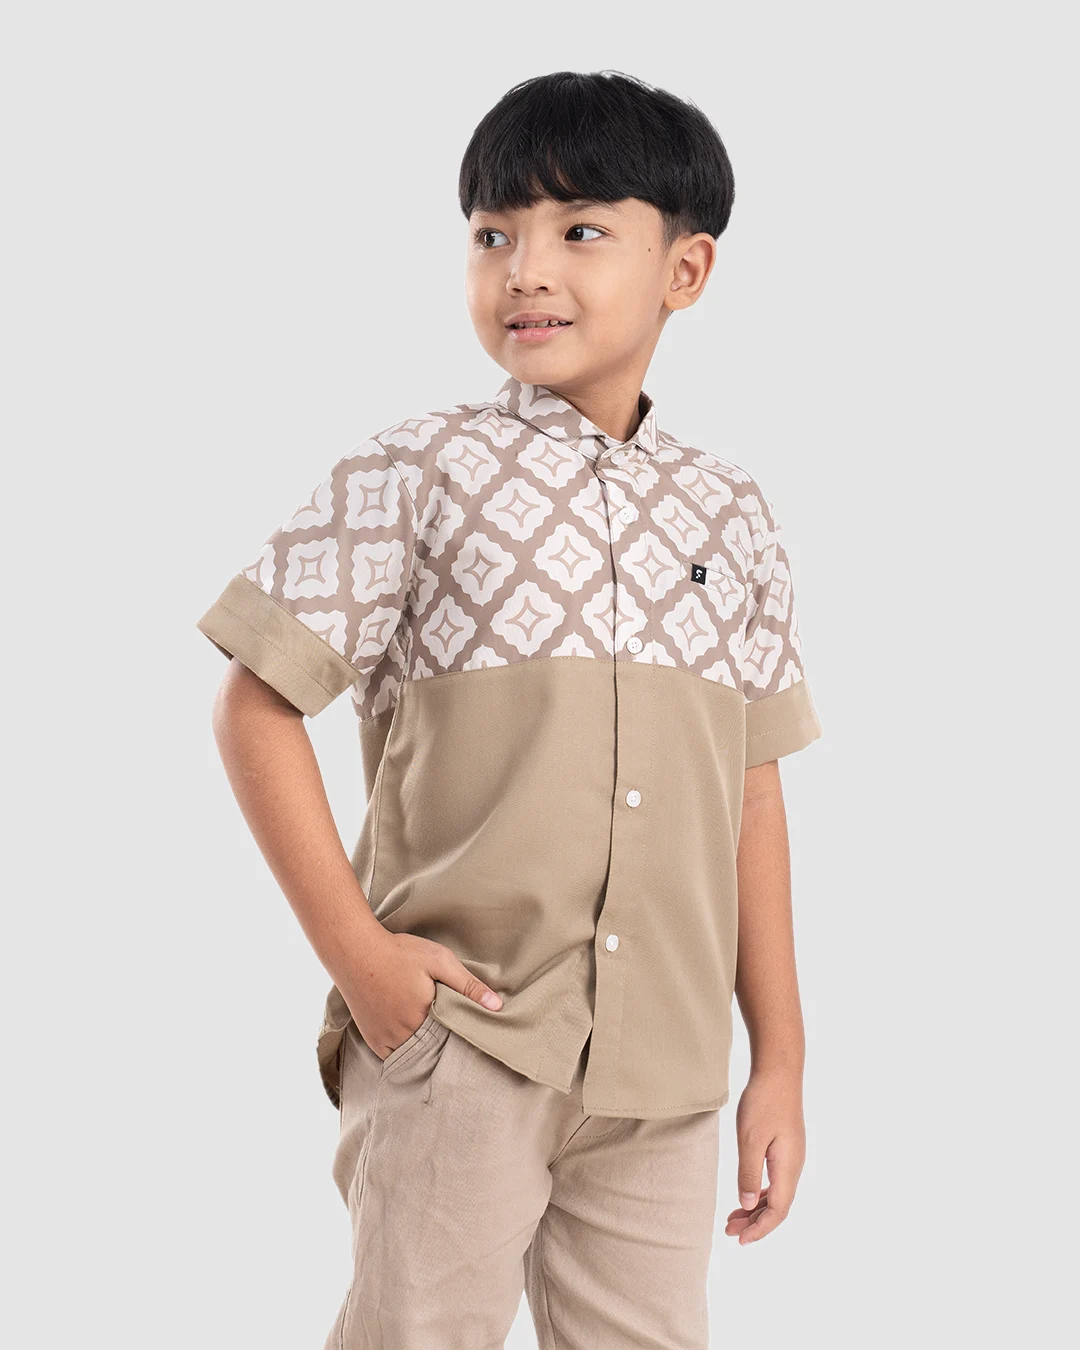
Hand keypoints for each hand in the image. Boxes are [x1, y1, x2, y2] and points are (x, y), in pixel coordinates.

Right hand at [342, 929, 502, 1060]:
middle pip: (433, 1049)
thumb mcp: (439, 960)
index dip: (462, 1034)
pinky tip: (410, 1034)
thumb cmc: (399, 952)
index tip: (466, 1026)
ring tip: (430, 1029)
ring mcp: (386, 1040)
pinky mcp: (372, 1039)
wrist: (355, 951)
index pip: (453, 1039)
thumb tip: (497, 1006)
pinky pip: (393, 1055)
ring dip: (423, 1047)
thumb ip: (468, 985)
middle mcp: (404, 1035)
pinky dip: (404, 1049)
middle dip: (443, 1042)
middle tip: (448, 1026)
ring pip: (414, 1054)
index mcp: (425, 1018)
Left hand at [725, 1068, 804, 1244]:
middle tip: (729, 1230)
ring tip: (733, 1217)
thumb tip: (749, 1203)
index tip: (740, 1240)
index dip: (760, 1229)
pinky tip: (746, 1193)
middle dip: (755, 1223)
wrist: (779, 1072)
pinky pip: (776, 1180)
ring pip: (777, 1194)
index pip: (778, 1211)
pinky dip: (760, 1192)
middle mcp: (794, 1166)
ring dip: (756, 1208)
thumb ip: (749, 1173)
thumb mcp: (750, 1138)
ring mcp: (791, 1157)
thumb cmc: (763, 1102)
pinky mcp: (785, 1148)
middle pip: (778, 1206)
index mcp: (788, 1168)